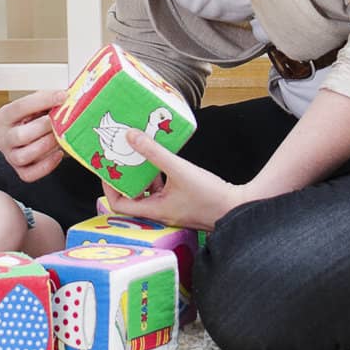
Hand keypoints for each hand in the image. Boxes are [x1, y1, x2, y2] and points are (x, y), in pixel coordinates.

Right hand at [0, 88, 69, 181]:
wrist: (29, 135)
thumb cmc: (32, 120)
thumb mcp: (35, 106)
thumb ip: (46, 101)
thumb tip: (66, 96)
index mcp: (2, 118)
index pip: (19, 107)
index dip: (42, 101)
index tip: (62, 97)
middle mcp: (2, 138)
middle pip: (19, 135)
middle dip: (44, 127)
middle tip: (60, 120)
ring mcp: (9, 156)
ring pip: (23, 156)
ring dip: (46, 145)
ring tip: (59, 137)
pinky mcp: (19, 171)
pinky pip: (30, 174)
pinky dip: (47, 165)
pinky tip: (58, 154)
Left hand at [100, 129, 241, 231]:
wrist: (240, 208)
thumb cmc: (210, 195)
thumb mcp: (179, 170)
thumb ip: (154, 153)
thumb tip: (130, 137)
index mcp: (154, 210)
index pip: (119, 204)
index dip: (110, 186)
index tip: (109, 166)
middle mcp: (160, 213)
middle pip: (132, 197)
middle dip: (125, 176)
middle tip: (122, 156)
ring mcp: (171, 208)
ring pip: (148, 192)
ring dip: (142, 174)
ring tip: (140, 154)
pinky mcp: (182, 203)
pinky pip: (162, 190)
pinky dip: (158, 176)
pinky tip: (163, 160)